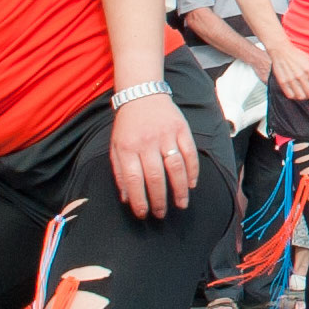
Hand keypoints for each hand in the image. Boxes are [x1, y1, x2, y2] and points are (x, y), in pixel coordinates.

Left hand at [109, 93, 197, 217]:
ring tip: (181, 204)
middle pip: (155, 177)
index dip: (139, 200)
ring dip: (179, 189)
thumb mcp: (116, 146)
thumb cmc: (128, 125)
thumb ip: (119, 172)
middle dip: (159, 200)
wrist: (142, 94)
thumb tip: (127, 198)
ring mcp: (166, 135)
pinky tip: (192, 184)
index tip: (143, 213)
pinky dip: (192, 171)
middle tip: (162, 214)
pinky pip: (190, 153)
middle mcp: (147, 142)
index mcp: (127, 147)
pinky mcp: (181, 129)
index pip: (133, 179)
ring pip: (175, 167)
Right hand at [271, 42, 308, 103]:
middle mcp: (300, 75)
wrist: (280, 50)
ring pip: (301, 96)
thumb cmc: (297, 55)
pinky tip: (298, 92)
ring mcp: (290, 79)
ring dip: (306, 97)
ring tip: (307, 93)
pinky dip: (296, 97)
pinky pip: (290, 95)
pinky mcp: (282, 82)